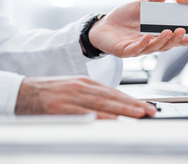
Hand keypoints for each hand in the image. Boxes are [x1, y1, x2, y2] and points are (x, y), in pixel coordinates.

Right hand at [15, 76, 156, 118]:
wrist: (23, 91)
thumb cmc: (51, 92)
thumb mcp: (74, 88)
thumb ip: (93, 96)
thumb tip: (113, 107)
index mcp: (86, 83)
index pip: (114, 92)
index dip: (131, 99)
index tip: (145, 106)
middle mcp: (82, 87)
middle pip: (112, 97)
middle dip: (133, 105)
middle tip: (149, 111)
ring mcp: (72, 96)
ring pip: (102, 103)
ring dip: (122, 109)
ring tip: (138, 114)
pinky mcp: (61, 107)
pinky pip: (83, 112)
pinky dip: (98, 116)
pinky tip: (111, 119)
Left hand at [88, 0, 187, 57]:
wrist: (102, 26)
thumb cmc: (122, 18)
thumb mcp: (139, 6)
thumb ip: (152, 1)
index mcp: (154, 35)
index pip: (170, 38)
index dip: (182, 39)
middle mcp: (148, 44)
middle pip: (164, 45)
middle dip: (175, 39)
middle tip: (183, 31)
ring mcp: (136, 49)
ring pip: (152, 48)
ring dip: (161, 41)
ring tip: (169, 32)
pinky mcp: (124, 51)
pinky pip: (135, 48)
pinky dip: (143, 43)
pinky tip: (148, 36)